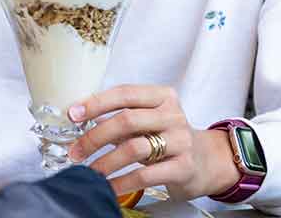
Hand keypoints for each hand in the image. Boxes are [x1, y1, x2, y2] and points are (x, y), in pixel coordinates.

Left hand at [66, 85, 240, 201]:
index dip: (96, 102)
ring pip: (134, 148)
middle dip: (95, 137)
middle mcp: (173, 115)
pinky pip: (145, 174)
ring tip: (89, 172)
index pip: (125, 93)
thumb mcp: (150, 121)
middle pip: (126, 120)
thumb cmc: (170, 138)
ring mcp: (180, 140)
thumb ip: (122, 118)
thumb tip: (83, 120)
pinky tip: (109, 188)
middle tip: (75, 151)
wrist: (207, 161)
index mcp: (162, 96)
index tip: (73, 114)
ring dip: (105, 162)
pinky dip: (122, 183)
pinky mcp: (183, 166)